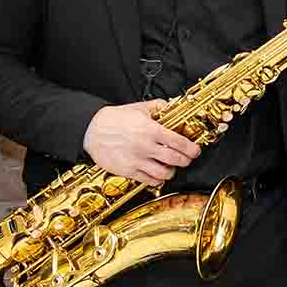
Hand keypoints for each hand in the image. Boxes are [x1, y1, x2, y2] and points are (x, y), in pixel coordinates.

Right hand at [84, 99, 202, 188]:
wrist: (91, 130)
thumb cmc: (113, 119)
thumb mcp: (138, 108)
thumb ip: (157, 107)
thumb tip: (170, 105)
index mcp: (151, 130)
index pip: (179, 142)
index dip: (191, 148)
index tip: (195, 150)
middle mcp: (146, 147)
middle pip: (176, 160)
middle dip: (185, 161)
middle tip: (186, 159)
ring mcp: (137, 160)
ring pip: (164, 173)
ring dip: (171, 172)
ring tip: (171, 168)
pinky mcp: (128, 170)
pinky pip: (148, 180)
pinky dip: (157, 180)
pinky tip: (158, 176)